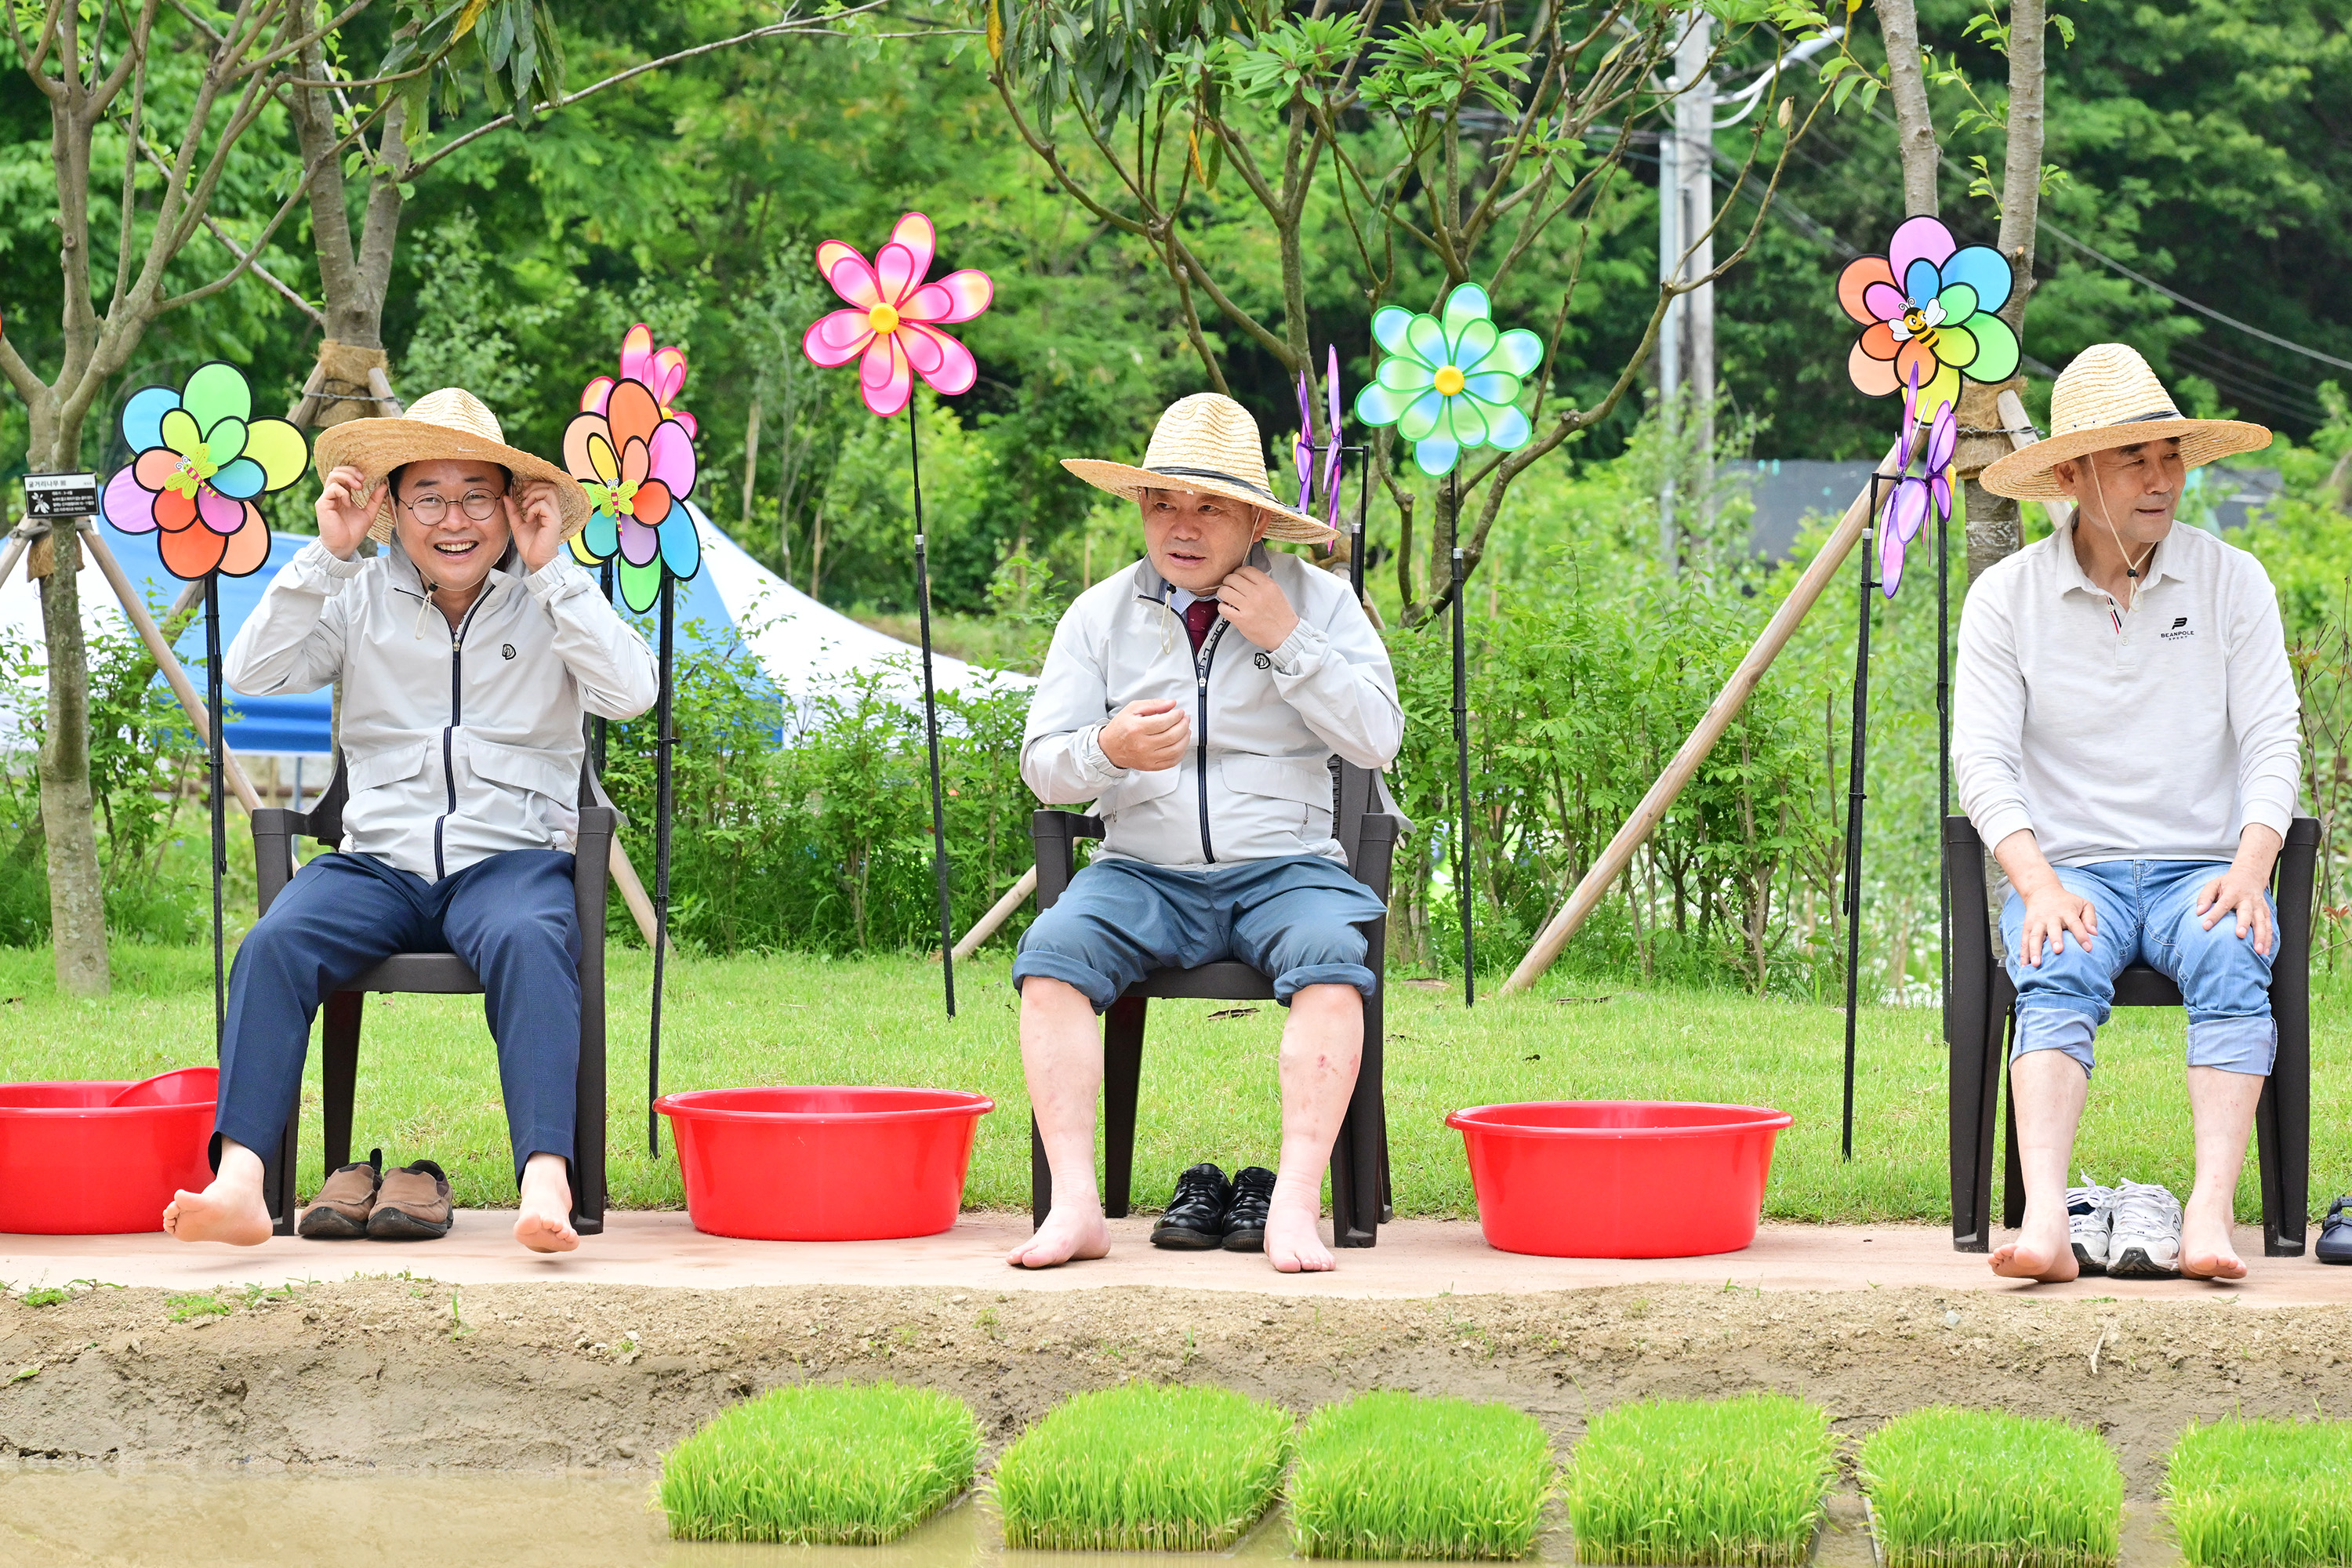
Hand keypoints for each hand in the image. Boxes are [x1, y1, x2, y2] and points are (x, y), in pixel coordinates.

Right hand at [315, 465, 380, 559]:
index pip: (345, 474)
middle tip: (362, 480)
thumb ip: (375, 499)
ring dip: (348, 478)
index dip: (355, 472)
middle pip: (337, 471)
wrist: (345, 545)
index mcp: (343, 494)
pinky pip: (332, 489)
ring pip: (332, 476)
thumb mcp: (369, 513)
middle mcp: (334, 494)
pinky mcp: (323, 504)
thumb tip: (384, 485)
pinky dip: (343, 492)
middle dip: (351, 471)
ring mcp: (327, 498)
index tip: (366, 479)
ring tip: (358, 487)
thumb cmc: (354, 531)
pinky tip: (348, 503)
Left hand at [504, 481, 564, 572]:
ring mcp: (554, 516)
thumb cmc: (530, 546)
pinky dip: (533, 508)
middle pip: (551, 485)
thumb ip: (513, 511)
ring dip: (534, 495)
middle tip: (524, 497)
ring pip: (550, 490)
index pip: (547, 487)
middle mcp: (552, 511)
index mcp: (546, 510)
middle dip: (534, 487)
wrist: (535, 561)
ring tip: (526, 506)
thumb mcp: (517, 524)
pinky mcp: (554, 521)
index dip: (534, 484)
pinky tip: (529, 518)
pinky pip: (543, 505)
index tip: (522, 489)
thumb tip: (507, 497)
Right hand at [1098, 699, 1190, 770]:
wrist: (1110, 748)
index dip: (1177, 716)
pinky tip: (1181, 744)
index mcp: (1137, 728)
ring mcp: (1147, 758)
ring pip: (1175, 750)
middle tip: (1185, 719)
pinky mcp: (1150, 766)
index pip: (1164, 722)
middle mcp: (1142, 745)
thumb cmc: (1120, 728)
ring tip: (1186, 730)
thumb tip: (1171, 704)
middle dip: (1184, 725)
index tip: (1180, 712)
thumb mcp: (1132, 709)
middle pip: (1172, 735)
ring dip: (1185, 739)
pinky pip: (1172, 762)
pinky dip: (1181, 752)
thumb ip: (1153, 704)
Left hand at [1215, 565, 1299, 651]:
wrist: (1285, 635)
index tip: (1237, 578)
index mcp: (1267, 585)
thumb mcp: (1276, 592)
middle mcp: (1257, 594)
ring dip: (1223, 593)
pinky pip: (1223, 608)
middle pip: (1232, 578)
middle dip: (1228, 582)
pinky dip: (1222, 607)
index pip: (1245, 569)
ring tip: (1227, 598)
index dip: (1238, 572)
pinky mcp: (1241, 620)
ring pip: (1224, 591)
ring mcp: (1248, 607)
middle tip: (1229, 588)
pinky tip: (1228, 609)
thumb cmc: (1281, 614)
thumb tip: (1243, 576)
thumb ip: (1261, 582)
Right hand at [2014, 877, 2097, 968]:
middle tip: (2058, 951)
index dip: (2082, 935)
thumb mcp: (2083, 904)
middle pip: (2052, 929)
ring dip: (2034, 950)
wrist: (2042, 892)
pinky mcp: (2027, 927)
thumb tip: (2094, 933)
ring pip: (2034, 936)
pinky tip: (2023, 965)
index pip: (2076, 924)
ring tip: (2036, 964)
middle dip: (2055, 940)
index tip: (2088, 948)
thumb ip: (2090, 918)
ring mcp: (2037, 923)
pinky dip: (2023, 954)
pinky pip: (2024, 941)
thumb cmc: (2067, 902)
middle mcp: (2051, 918)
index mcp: (2067, 912)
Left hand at [2195, 826, 2281, 956]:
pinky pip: (2269, 926)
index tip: (2205, 926)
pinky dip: (2268, 939)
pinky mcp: (2266, 912)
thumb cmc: (2227, 884)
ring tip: (2259, 951)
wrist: (2249, 876)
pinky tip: (2266, 952)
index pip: (2223, 904)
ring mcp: (2259, 907)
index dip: (2214, 915)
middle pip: (2247, 913)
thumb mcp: (2213, 885)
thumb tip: (2198, 912)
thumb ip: (2205, 897)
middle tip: (2240, 935)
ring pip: (2262, 922)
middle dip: (2244, 924)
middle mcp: (2248, 900)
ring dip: (2261, 937)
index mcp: (2233, 892)